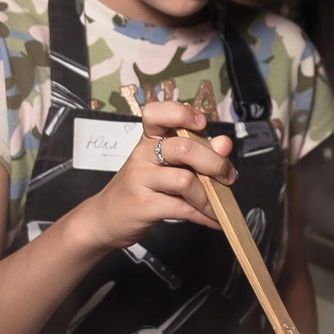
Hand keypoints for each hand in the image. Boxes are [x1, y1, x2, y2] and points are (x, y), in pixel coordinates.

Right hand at [74, 101, 234, 250]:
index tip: (201, 124)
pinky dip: (204, 215)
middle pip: (184, 148)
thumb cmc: (140, 189)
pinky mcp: (144, 205)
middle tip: (227, 176)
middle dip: (215, 163)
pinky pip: (182, 208)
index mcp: (148, 140)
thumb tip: (224, 144)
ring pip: (185, 180)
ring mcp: (141, 180)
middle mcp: (142, 155)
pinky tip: (213, 219)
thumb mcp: (164, 166)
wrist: (105, 218)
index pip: (157, 113)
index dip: (181, 113)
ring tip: (218, 205)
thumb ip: (194, 154)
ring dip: (210, 196)